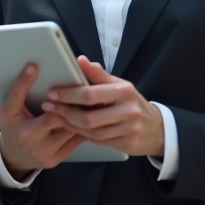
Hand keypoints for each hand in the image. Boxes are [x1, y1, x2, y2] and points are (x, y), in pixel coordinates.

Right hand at [0, 64, 83, 177]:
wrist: (12, 156)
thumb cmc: (12, 128)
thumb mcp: (7, 110)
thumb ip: (18, 91)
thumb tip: (32, 68)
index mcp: (22, 129)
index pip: (42, 109)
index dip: (50, 93)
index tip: (41, 71)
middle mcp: (34, 143)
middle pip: (60, 121)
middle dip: (69, 107)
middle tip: (81, 92)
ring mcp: (46, 154)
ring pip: (70, 132)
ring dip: (79, 117)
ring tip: (87, 103)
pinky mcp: (56, 159)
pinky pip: (74, 143)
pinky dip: (80, 129)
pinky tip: (84, 118)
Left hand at [41, 56, 164, 157]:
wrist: (156, 128)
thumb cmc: (131, 103)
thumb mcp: (120, 85)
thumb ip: (99, 75)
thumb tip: (81, 60)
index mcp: (125, 91)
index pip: (91, 94)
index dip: (69, 94)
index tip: (53, 92)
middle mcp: (129, 111)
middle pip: (89, 117)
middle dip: (65, 112)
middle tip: (48, 106)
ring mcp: (129, 130)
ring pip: (92, 132)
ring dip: (70, 125)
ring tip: (55, 117)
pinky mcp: (127, 145)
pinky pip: (98, 142)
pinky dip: (82, 135)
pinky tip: (71, 128)